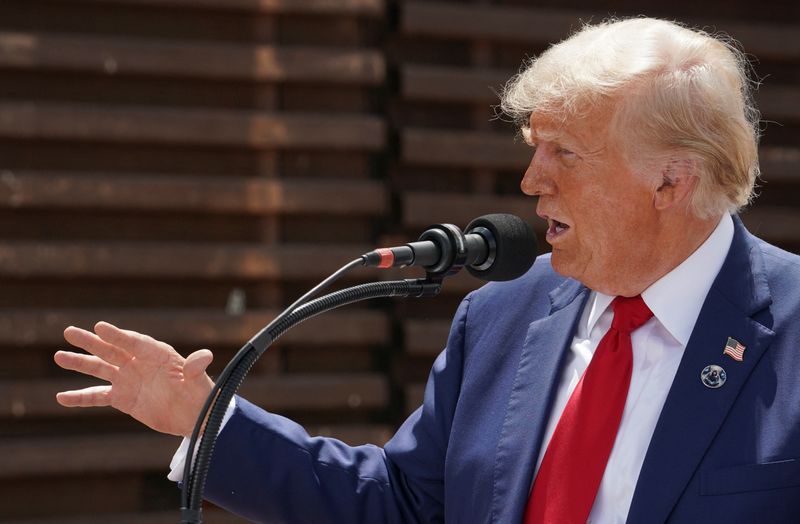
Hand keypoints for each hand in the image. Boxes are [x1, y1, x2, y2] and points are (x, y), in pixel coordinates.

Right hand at [54, 321, 214, 436]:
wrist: (193, 415)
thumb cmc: (199, 393)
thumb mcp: (199, 380)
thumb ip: (196, 367)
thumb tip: (205, 356)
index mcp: (157, 354)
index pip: (134, 342)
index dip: (118, 335)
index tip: (100, 327)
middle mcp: (138, 363)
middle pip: (111, 350)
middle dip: (91, 342)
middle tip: (70, 331)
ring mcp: (128, 380)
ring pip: (100, 369)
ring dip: (80, 363)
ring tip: (59, 356)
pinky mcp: (122, 398)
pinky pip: (97, 396)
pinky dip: (80, 397)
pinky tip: (61, 397)